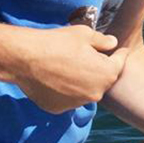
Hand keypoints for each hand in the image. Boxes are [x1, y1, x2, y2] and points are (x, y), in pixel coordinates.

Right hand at [14, 25, 128, 113]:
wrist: (24, 58)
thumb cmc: (56, 43)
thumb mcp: (84, 34)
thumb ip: (103, 41)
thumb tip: (113, 43)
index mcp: (107, 74)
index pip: (119, 62)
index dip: (118, 53)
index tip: (117, 49)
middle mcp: (96, 93)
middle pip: (102, 79)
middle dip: (98, 68)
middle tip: (86, 56)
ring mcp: (77, 103)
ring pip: (84, 90)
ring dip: (81, 81)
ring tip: (66, 66)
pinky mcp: (58, 108)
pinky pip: (66, 98)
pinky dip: (64, 90)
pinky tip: (54, 77)